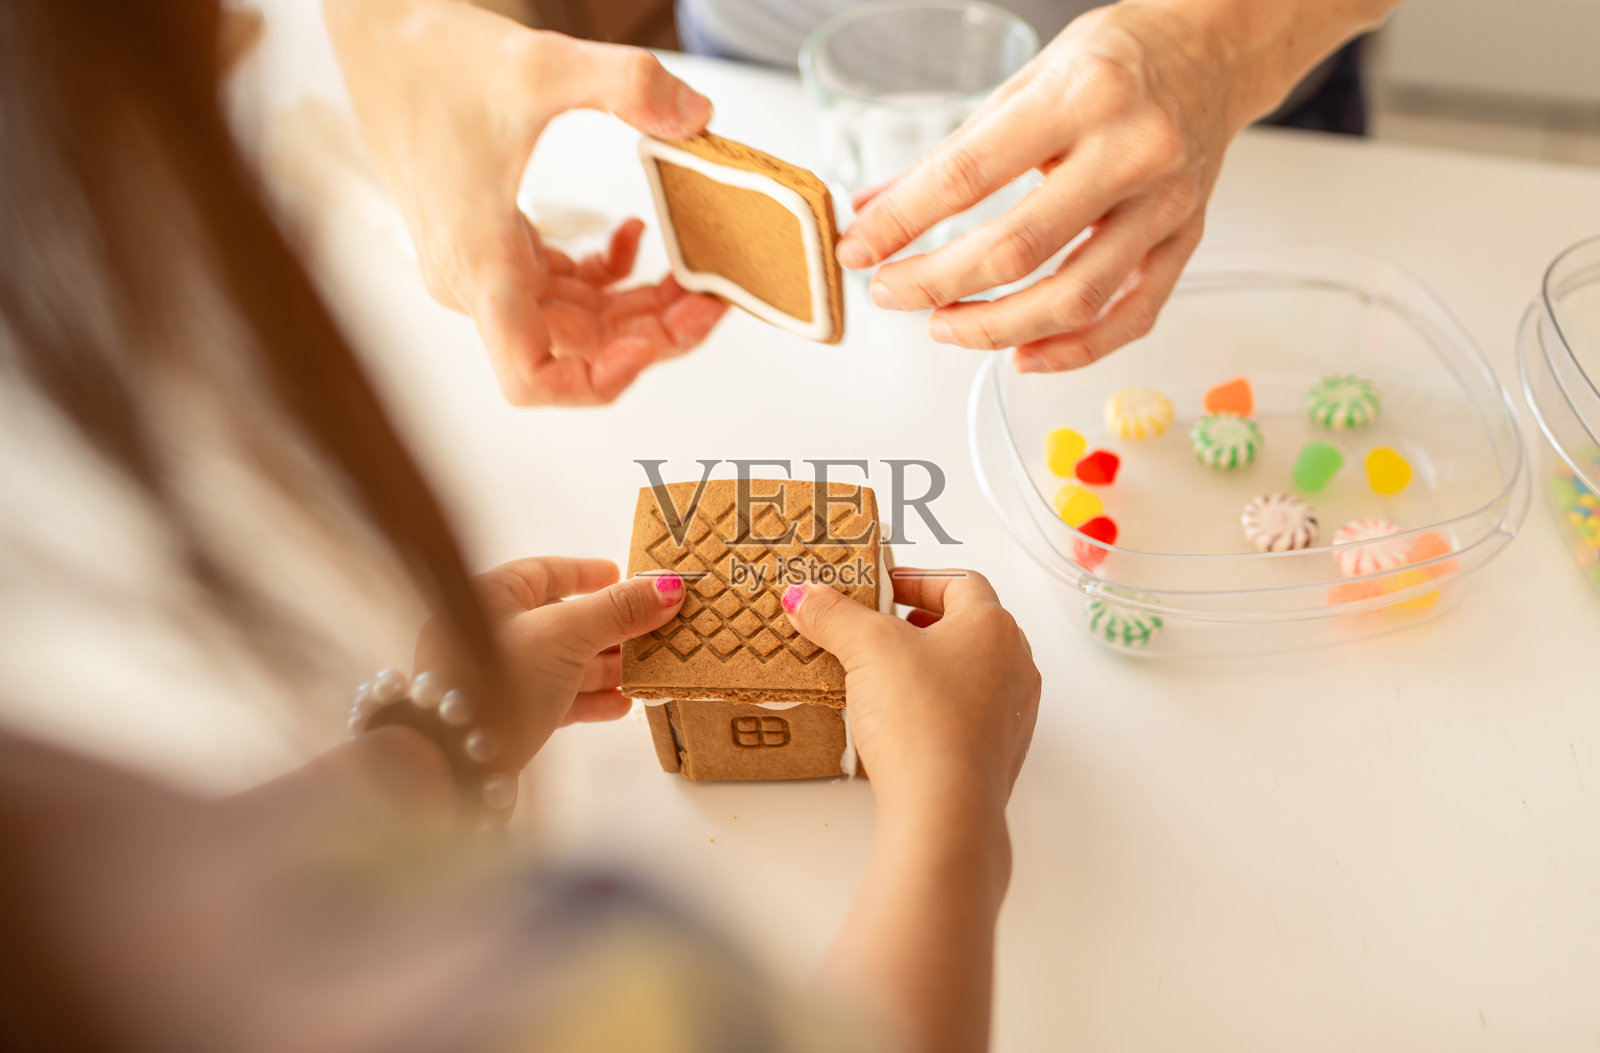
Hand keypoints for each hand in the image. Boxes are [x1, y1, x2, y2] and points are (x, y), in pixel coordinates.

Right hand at [327, 0, 726, 404]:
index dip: (596, 382)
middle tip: (709, 299)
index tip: (648, 345)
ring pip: (578, 323)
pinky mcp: (494, 248)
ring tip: (692, 275)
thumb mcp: (539, 64)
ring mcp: (485, 269)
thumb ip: (625, 83)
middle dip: (650, 333)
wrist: (380, 39)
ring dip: (639, 306)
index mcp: (479, 263)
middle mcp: (476, 281)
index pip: (530, 376)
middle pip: (576, 351)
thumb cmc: (432, 61)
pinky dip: (607, 276)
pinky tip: (632, 235)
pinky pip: (563, 290)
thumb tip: (696, 113)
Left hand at [416, 558, 684, 755]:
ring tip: (646, 670)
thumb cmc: (501, 681)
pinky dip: (590, 700)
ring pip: (563, 662)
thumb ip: (616, 611)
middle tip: (652, 628)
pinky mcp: (510, 717)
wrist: (456, 762)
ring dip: (606, 667)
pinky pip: (557, 699)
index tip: (622, 575)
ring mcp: (499, 677)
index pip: (545, 572)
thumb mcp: (565, 635)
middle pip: (562, 620)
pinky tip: (622, 705)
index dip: (586, 574)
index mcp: (490, 596)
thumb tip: (668, 586)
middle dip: (610, 627)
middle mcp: (490, 633)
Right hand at [782, 569, 1039, 817]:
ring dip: (927, 667)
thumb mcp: (866, 649)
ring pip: (968, 673)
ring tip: (881, 676)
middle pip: (966, 627)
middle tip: (877, 629)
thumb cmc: (923, 720)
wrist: (945, 809)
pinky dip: (934, 708)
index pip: (960, 582)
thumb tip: (806, 595)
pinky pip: (965, 715)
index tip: (881, 588)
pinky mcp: (996, 754)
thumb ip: (834, 615)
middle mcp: (1014, 666)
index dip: (916, 579)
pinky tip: (898, 722)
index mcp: (993, 627)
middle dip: (919, 624)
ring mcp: (1011, 713)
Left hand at [837, 1, 1243, 371]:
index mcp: (1081, 95)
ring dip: (996, 328)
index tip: (859, 251)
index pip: (969, 176)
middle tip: (892, 293)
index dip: (902, 224)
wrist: (1215, 50)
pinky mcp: (1186, 241)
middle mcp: (1132, 150)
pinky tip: (1021, 355)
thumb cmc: (1118, 59)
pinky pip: (1130, 317)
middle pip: (1018, 249)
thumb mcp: (1025, 81)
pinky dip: (1072, 351)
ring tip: (944, 325)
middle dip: (938, 284)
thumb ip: (951, 152)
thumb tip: (874, 211)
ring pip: (1075, 298)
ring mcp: (1166, 204)